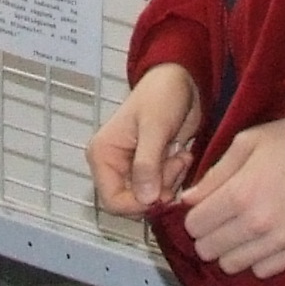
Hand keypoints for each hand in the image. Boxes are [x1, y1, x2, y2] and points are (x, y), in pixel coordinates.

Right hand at [87, 64, 201, 218]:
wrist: (182, 81)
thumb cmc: (162, 95)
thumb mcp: (155, 127)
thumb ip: (147, 164)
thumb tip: (145, 200)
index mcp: (102, 156)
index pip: (113, 201)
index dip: (139, 205)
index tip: (164, 192)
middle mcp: (113, 166)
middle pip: (133, 203)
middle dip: (158, 191)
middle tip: (176, 164)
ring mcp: (132, 169)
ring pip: (151, 199)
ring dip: (170, 182)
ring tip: (179, 156)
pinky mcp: (150, 170)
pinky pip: (162, 190)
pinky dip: (175, 179)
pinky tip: (181, 156)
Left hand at [179, 118, 284, 278]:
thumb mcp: (245, 143)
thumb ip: (214, 174)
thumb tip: (187, 199)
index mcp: (238, 195)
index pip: (194, 226)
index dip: (194, 216)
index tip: (204, 208)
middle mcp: (254, 224)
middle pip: (208, 250)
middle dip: (207, 235)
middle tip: (220, 220)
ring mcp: (277, 241)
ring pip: (231, 265)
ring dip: (229, 250)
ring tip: (240, 231)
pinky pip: (262, 271)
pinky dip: (256, 259)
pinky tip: (260, 240)